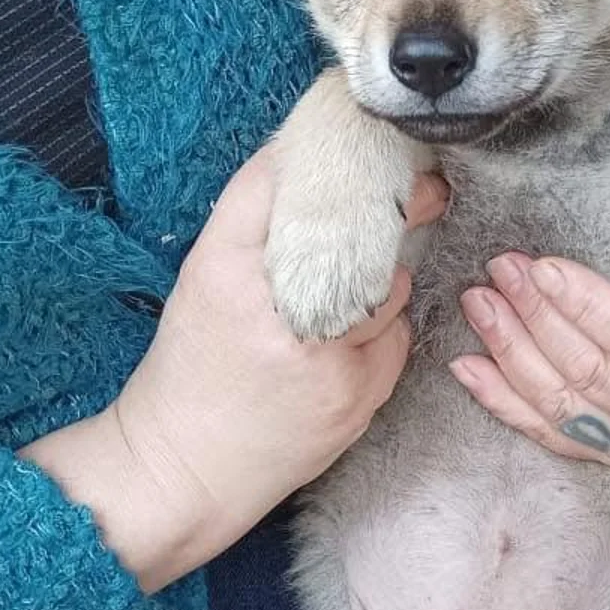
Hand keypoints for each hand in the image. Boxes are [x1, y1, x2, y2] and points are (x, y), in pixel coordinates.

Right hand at [21, 150, 446, 590]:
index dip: (331, 154)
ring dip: (385, 282)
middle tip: (424, 191)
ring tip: (355, 295)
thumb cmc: (193, 368)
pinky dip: (382, 335)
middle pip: (361, 232)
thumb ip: (255, 227)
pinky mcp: (357, 395)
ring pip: (391, 286)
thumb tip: (317, 168)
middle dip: (397, 210)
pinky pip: (396, 338)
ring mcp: (324, 356)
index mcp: (223, 270)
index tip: (374, 141)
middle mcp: (276, 308)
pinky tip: (348, 349)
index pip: (280, 182)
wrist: (185, 468)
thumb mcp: (204, 281)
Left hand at [451, 252, 609, 473]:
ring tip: (480, 305)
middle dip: (536, 317)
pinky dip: (504, 402)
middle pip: (592, 371)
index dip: (585, 305)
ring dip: (512, 352)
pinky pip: (552, 434)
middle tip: (499, 272)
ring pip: (564, 403)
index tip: (540, 268)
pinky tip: (468, 367)